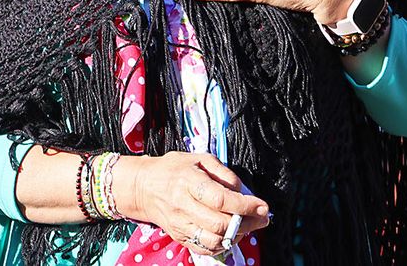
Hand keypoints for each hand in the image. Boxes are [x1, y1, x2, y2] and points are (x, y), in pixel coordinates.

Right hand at [114, 152, 268, 253]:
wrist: (143, 187)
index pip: (220, 199)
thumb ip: (223, 173)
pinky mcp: (180, 237)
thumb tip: (242, 191)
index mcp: (188, 181)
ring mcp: (180, 224)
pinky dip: (223, 244)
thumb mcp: (199, 159)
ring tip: (247, 224)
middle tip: (262, 217)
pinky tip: (231, 233)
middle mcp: (183, 205)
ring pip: (214, 240)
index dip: (245, 205)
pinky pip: (206, 248)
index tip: (263, 206)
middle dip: (247, 222)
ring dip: (236, 235)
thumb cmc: (174, 169)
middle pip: (219, 223)